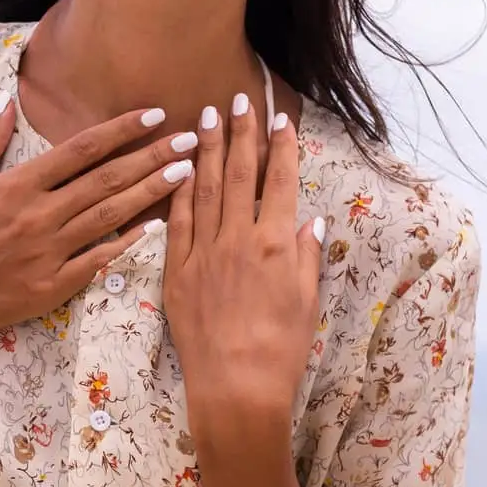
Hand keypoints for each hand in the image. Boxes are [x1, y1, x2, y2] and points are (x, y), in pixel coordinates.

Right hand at [0, 100, 196, 344]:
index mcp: (16, 185)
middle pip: (107, 180)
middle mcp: (38, 216)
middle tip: (191, 139)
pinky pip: (96, 263)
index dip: (121, 130)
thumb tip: (7, 102)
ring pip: (109, 218)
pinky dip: (126, 245)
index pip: (81, 149)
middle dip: (152, 157)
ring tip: (187, 174)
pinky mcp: (48, 289)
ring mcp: (46, 254)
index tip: (153, 113)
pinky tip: (155, 229)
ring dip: (151, 194)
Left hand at [162, 93, 325, 430]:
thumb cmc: (281, 351)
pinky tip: (178, 169)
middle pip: (239, 175)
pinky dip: (179, 193)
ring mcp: (204, 253)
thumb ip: (306, 258)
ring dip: (206, 150)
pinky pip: (177, 223)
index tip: (280, 118)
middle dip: (241, 133)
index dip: (281, 147)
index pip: (280, 182)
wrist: (235, 387)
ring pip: (204, 190)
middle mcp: (239, 240)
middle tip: (238, 98)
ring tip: (206, 117)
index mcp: (276, 245)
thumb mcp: (307, 302)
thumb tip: (309, 223)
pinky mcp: (177, 272)